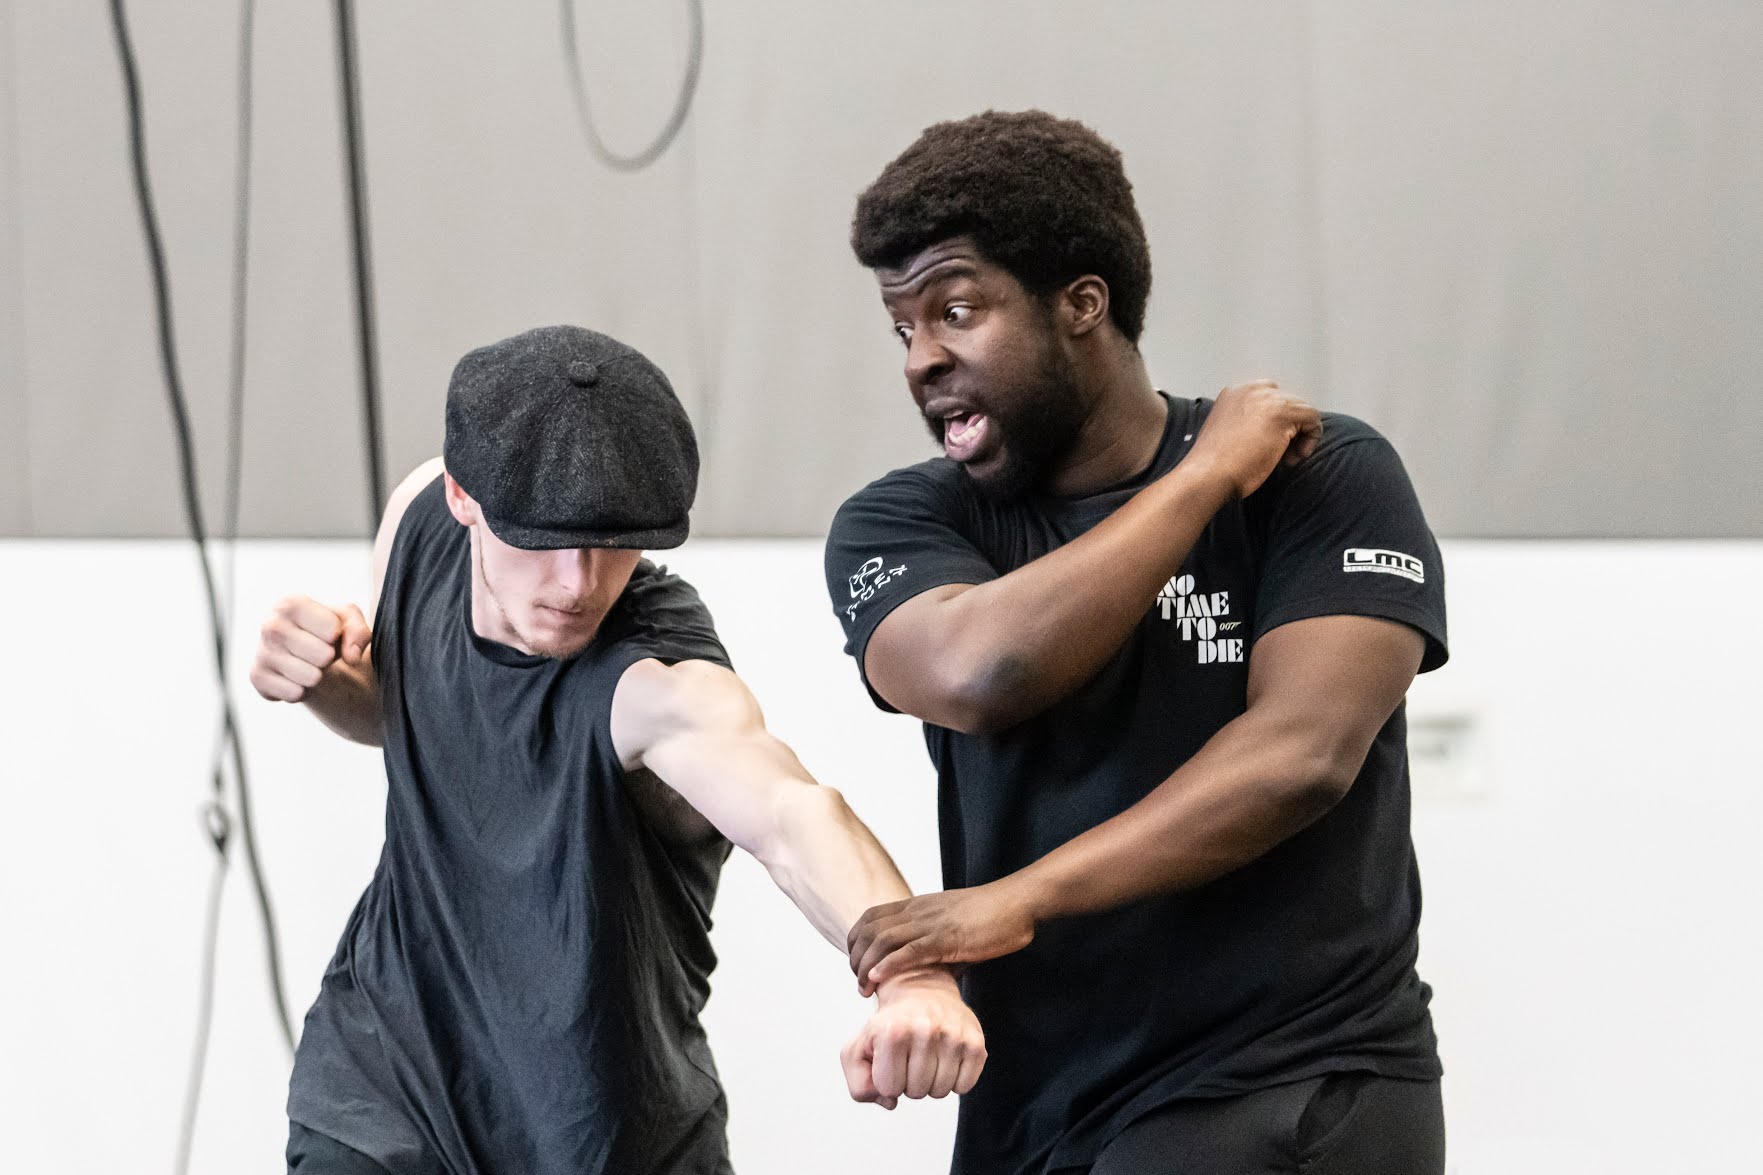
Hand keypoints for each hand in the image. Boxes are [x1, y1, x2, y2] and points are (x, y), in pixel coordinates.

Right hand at [249, 596, 370, 702]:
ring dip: (317, 676)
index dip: (338, 637)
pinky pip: (295, 693)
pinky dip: (303, 691)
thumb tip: (352, 656)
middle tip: (320, 653)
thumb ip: (359, 631)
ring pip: (310, 677)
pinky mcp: (257, 677)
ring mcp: (261, 651)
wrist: (304, 654)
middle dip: (329, 658)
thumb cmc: (326, 631)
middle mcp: (270, 624)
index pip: (332, 630)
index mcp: (291, 603)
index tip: (329, 634)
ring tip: (309, 664)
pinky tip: (296, 677)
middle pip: (323, 656)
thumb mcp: (349, 622)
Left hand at [839, 968, 985, 1109]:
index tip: (890, 1060)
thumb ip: (859, 1085)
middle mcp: (925, 1029)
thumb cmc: (887, 1026)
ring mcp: (953, 1035)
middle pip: (916, 1092)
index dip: (887, 1081)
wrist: (921, 990)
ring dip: (931, 1083)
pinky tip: (946, 1060)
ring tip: (926, 1057)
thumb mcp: (858, 1050)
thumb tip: (891, 1102)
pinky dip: (954, 1082)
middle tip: (909, 1058)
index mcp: (892, 1031)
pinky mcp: (975, 1042)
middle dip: (909, 1083)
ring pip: (940, 1092)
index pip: (890, 1089)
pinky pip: (964, 1087)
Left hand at [847, 879, 1037, 995]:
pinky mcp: (947, 938)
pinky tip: (878, 979)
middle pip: (868, 929)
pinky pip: (909, 950)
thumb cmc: (991, 918)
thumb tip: (932, 976)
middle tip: (858, 985)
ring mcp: (931, 923)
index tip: (858, 966)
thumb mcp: (953, 928)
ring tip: (864, 989)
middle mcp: (918, 911)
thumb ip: (937, 949)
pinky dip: (888, 965)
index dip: (856, 942)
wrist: (1017, 903)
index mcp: (917, 906)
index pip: (870, 917)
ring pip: (882, 940)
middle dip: (855, 958)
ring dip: (866, 966)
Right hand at [1186, 379, 1322, 499]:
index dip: (1276, 424)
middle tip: (1280, 454)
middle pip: (1288, 402)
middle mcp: (1250, 390)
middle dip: (1290, 429)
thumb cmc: (1214, 465)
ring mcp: (1267, 399)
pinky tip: (1294, 457)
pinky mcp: (1282, 413)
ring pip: (1302, 410)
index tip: (1269, 444)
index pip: (1270, 399)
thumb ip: (1246, 423)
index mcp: (1233, 393)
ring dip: (1300, 435)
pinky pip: (1313, 419)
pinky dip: (1311, 439)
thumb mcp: (1226, 433)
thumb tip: (1272, 431)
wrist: (1208, 474)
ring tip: (1286, 459)